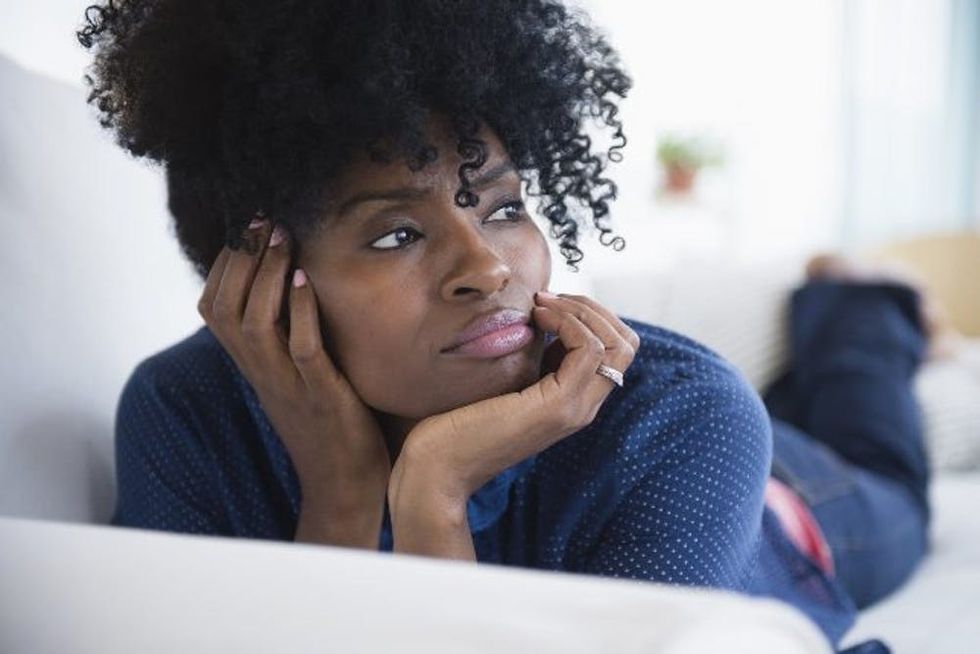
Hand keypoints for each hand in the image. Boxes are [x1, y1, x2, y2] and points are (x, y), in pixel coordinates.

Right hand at [197, 218, 391, 545]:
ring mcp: (290, 386)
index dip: (223, 267)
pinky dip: (299, 314)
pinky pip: (302, 351)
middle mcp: (262, 374)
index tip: (243, 231)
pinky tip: (305, 281)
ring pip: (255, 325)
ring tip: (282, 239)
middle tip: (262, 221)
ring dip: (266, 277)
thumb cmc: (327, 425)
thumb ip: (285, 341)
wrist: (345, 487)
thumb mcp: (295, 379)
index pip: (214, 311)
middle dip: (241, 261)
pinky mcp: (323, 397)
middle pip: (226, 310)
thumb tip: (290, 291)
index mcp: (254, 368)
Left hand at [388, 292, 639, 511]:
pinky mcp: (556, 406)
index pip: (616, 348)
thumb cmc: (457, 421)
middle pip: (626, 344)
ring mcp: (574, 409)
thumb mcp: (504, 379)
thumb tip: (538, 312)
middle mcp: (582, 407)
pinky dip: (568, 321)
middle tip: (549, 299)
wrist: (437, 466)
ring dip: (580, 310)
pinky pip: (589, 349)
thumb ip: (529, 357)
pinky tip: (537, 317)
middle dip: (592, 308)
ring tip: (541, 305)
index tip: (548, 303)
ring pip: (616, 344)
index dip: (590, 315)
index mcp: (572, 400)